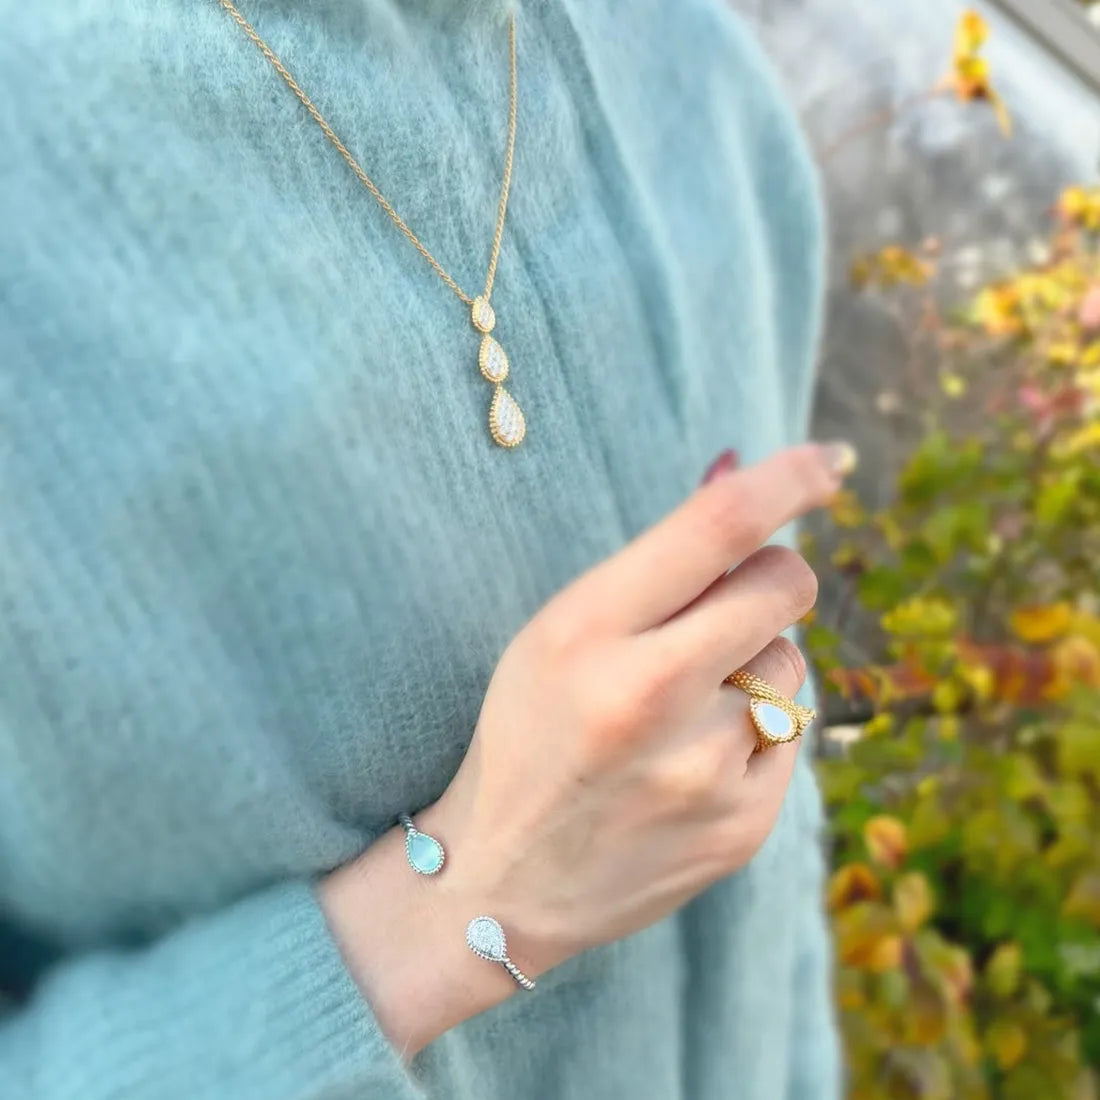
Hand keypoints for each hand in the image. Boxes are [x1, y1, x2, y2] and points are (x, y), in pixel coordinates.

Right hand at [320, 441, 853, 1057]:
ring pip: (790, 662)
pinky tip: (692, 764)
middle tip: (733, 597)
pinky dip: (754, 732)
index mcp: (588, 632)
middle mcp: (649, 697)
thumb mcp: (560, 631)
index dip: (787, 479)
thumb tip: (738, 469)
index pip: (716, 527)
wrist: (504, 880)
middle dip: (771, 576)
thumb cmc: (532, 731)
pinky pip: (791, 734)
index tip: (831, 460)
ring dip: (752, 665)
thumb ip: (656, 561)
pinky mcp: (744, 826)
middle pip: (782, 585)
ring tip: (680, 712)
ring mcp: (703, 770)